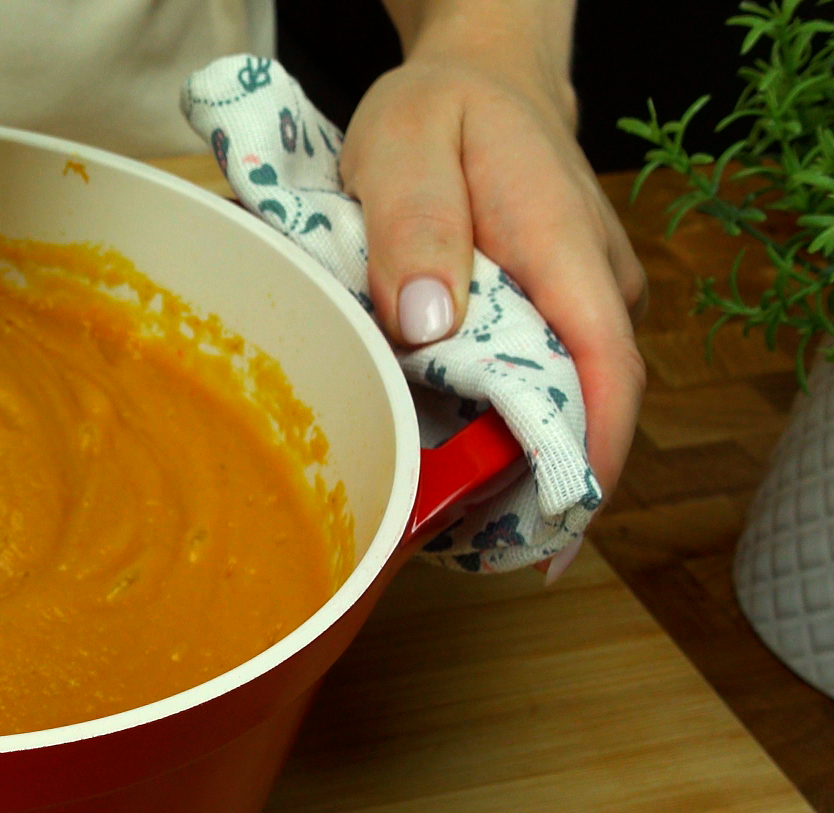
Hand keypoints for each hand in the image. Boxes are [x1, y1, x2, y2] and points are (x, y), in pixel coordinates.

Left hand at [340, 7, 646, 545]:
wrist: (476, 80)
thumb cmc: (436, 110)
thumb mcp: (402, 141)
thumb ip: (413, 224)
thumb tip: (427, 324)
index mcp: (562, 245)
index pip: (604, 365)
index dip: (589, 453)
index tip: (556, 523)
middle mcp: (591, 283)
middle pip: (581, 401)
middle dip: (530, 478)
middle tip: (451, 536)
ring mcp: (579, 300)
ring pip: (554, 394)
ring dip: (505, 451)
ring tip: (436, 507)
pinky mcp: (555, 312)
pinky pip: (534, 376)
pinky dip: (495, 416)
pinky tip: (442, 450)